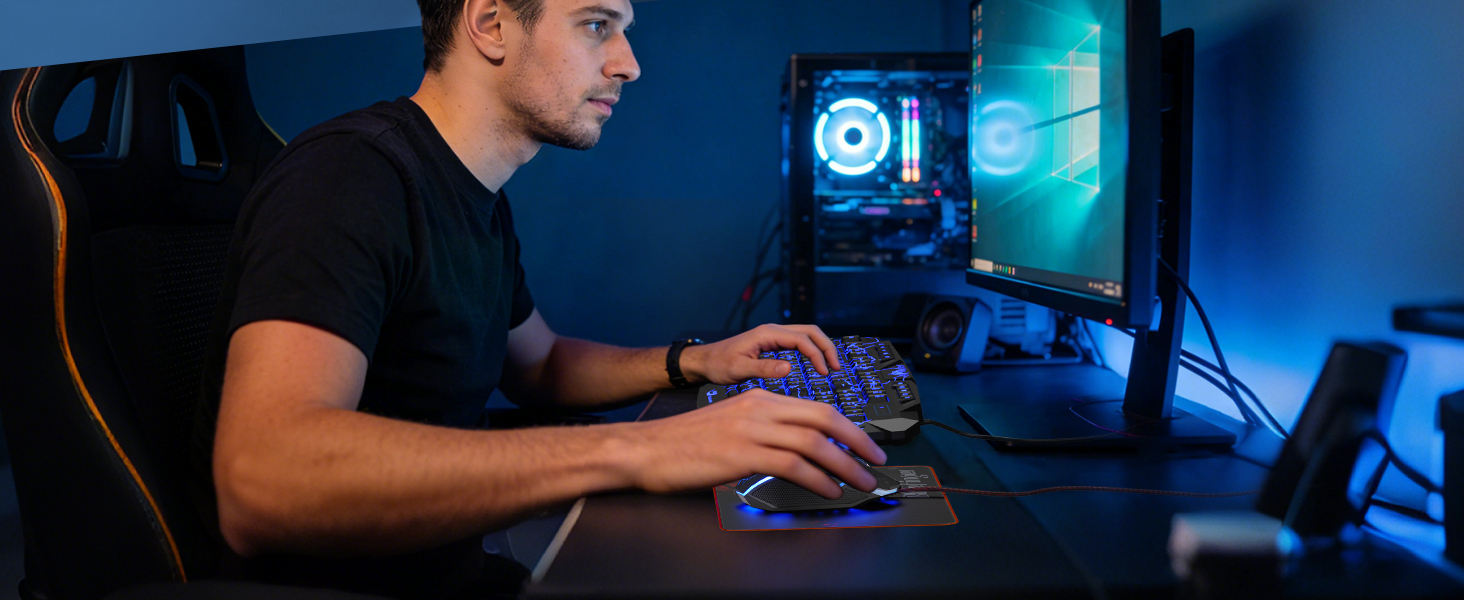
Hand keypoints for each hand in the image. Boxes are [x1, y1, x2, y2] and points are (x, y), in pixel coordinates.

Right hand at [615, 389, 885, 497]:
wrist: (646, 448)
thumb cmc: (682, 443)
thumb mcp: (730, 426)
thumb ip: (763, 432)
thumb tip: (797, 456)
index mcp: (758, 398)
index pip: (816, 406)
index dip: (848, 426)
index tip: (864, 444)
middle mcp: (759, 407)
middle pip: (824, 417)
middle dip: (857, 440)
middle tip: (876, 461)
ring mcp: (751, 428)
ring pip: (814, 441)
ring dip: (845, 464)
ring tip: (860, 482)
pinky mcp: (741, 453)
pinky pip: (792, 463)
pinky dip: (818, 478)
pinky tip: (829, 490)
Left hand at [680, 324, 840, 385]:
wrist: (705, 361)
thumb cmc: (719, 365)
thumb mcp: (739, 370)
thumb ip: (764, 369)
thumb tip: (789, 368)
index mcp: (767, 334)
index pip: (802, 339)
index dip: (817, 355)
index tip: (825, 372)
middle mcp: (773, 330)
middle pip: (810, 331)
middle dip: (826, 347)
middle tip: (836, 368)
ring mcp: (773, 335)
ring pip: (806, 334)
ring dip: (821, 347)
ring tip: (830, 366)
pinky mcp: (772, 342)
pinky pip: (798, 341)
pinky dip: (811, 350)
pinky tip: (815, 363)